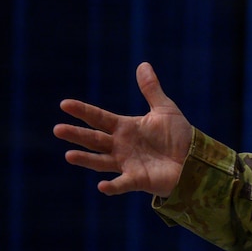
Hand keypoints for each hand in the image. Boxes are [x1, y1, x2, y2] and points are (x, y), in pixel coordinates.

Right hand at [53, 62, 191, 196]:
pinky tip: (102, 186)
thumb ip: (151, 89)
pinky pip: (122, 184)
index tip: (64, 104)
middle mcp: (121, 146)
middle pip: (94, 139)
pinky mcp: (137, 179)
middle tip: (57, 129)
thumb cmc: (178, 135)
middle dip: (76, 134)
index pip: (99, 118)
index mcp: (125, 127)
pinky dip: (112, 186)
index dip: (82, 111)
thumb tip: (143, 64)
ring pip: (101, 161)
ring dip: (86, 159)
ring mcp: (127, 164)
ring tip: (69, 155)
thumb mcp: (164, 108)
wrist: (194, 158)